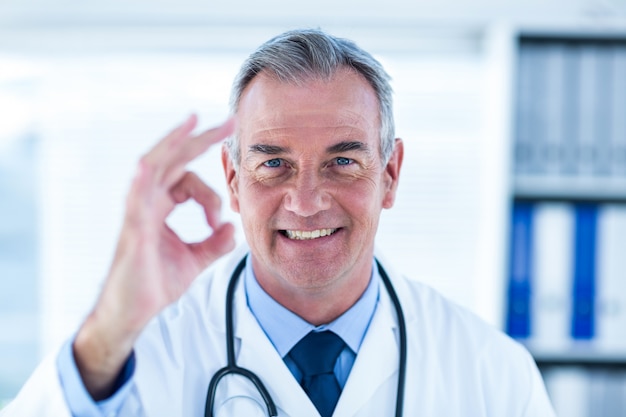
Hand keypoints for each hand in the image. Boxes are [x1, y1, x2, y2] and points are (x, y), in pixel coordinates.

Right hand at [73, 115, 235, 398]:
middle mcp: (148, 201)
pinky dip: (143, 179)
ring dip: (173, 143)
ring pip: (153, 166)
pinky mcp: (132, 230)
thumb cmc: (155, 283)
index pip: (187, 177)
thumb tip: (232, 229)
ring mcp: (138, 212)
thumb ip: (214, 243)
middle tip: (227, 120)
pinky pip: (135, 199)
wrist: (134, 313)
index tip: (222, 221)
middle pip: (173, 159)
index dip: (211, 193)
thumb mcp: (194, 260)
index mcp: (160, 206)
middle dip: (199, 138)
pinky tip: (151, 163)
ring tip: (193, 122)